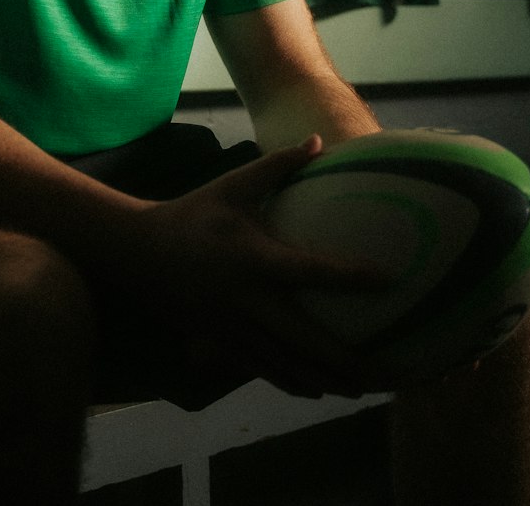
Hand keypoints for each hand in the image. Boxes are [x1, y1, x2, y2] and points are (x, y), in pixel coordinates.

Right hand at [109, 136, 389, 400]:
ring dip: (323, 379)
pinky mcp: (222, 341)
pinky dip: (292, 382)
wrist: (140, 253)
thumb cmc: (194, 214)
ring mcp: (233, 327)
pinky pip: (262, 368)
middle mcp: (247, 298)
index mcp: (253, 257)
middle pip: (303, 338)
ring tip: (359, 389)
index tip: (388, 279)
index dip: (350, 276)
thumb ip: (278, 165)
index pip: (310, 270)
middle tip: (380, 371)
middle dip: (342, 359)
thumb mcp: (233, 185)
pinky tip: (316, 389)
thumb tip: (319, 140)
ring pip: (285, 364)